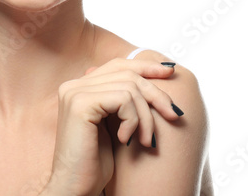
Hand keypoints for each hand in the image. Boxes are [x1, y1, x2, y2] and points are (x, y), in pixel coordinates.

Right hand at [42, 59, 182, 195]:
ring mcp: (75, 93)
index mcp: (79, 87)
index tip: (170, 73)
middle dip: (155, 94)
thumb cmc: (95, 162)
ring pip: (129, 87)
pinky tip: (126, 140)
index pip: (117, 65)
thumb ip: (121, 100)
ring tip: (147, 141)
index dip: (145, 66)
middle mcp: (74, 85)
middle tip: (173, 116)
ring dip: (146, 116)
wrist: (75, 188)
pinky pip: (123, 99)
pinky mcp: (80, 104)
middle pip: (126, 73)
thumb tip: (150, 77)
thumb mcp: (113, 124)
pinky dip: (134, 121)